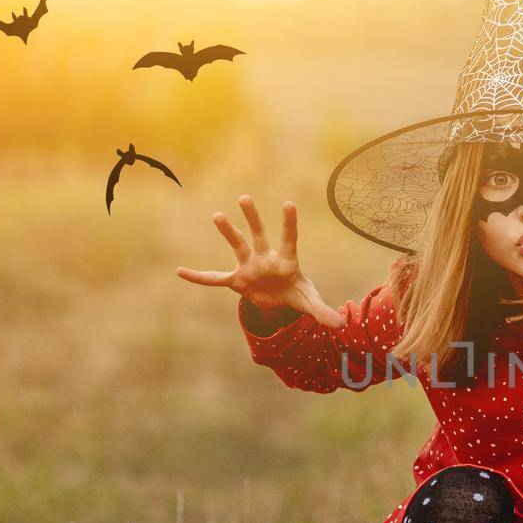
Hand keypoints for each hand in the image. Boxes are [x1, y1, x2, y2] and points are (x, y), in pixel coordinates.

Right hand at [176, 195, 345, 328]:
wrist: (281, 299)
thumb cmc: (298, 293)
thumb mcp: (311, 304)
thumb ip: (323, 313)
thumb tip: (341, 324)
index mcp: (287, 261)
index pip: (289, 239)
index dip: (289, 223)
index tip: (289, 204)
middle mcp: (266, 258)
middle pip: (259, 235)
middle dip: (253, 218)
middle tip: (245, 198)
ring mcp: (249, 267)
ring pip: (237, 246)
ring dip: (228, 232)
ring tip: (218, 215)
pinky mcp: (237, 280)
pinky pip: (215, 278)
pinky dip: (199, 277)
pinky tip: (181, 271)